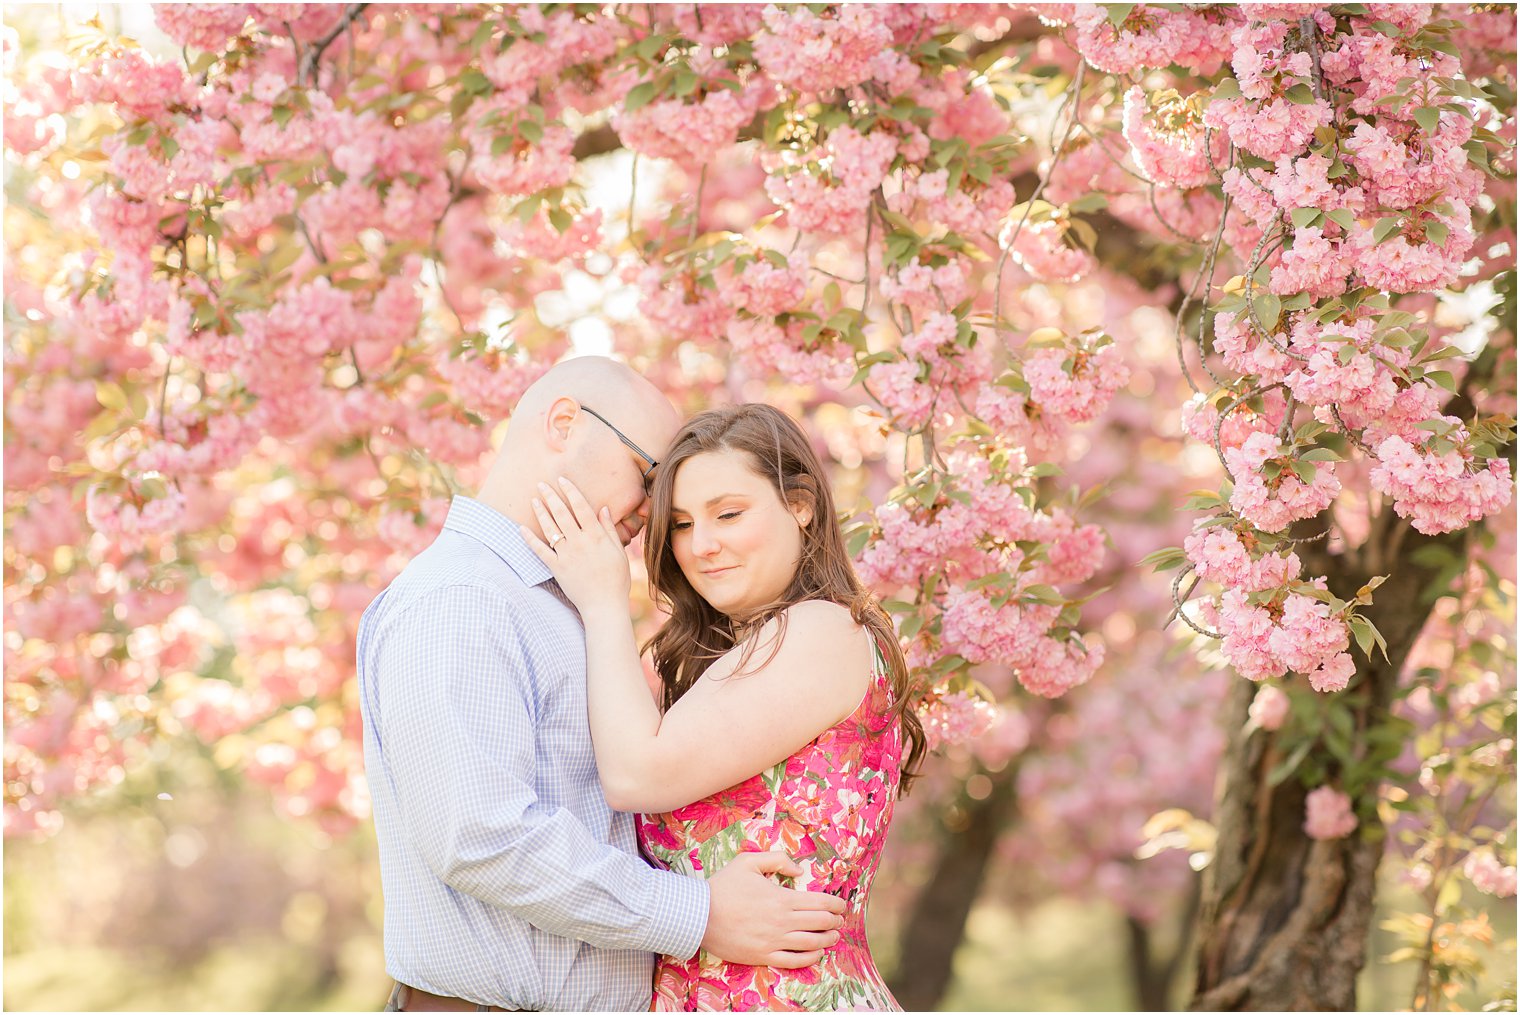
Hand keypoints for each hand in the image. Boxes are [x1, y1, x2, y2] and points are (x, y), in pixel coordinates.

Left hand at [521, 478, 631, 610]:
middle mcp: (580, 542)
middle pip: (562, 514)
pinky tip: (521, 528)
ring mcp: (566, 555)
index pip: (581, 507)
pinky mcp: (556, 568)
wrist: (604, 605)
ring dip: (541, 512)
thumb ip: (610, 529)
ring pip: (550, 528)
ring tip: (534, 500)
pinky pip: (540, 551)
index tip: (562, 479)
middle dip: (551, 496)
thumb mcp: (619, 552)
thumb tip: (603, 509)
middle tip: (541, 484)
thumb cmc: (616, 579)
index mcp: (597, 536)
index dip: (571, 491)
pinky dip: (529, 539)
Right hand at [701, 851, 845, 967]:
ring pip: (811, 943)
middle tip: (840, 920)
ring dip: (828, 939)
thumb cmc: (723, 886)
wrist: (700, 915)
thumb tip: (799, 869)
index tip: (842, 905)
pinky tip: (817, 954)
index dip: (836, 904)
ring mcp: (774, 941)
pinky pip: (794, 961)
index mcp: (781, 898)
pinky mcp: (764, 956)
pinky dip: (810, 958)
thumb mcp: (748, 861)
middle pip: (820, 923)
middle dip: (835, 921)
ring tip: (834, 936)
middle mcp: (782, 921)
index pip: (820, 902)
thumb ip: (777, 859)